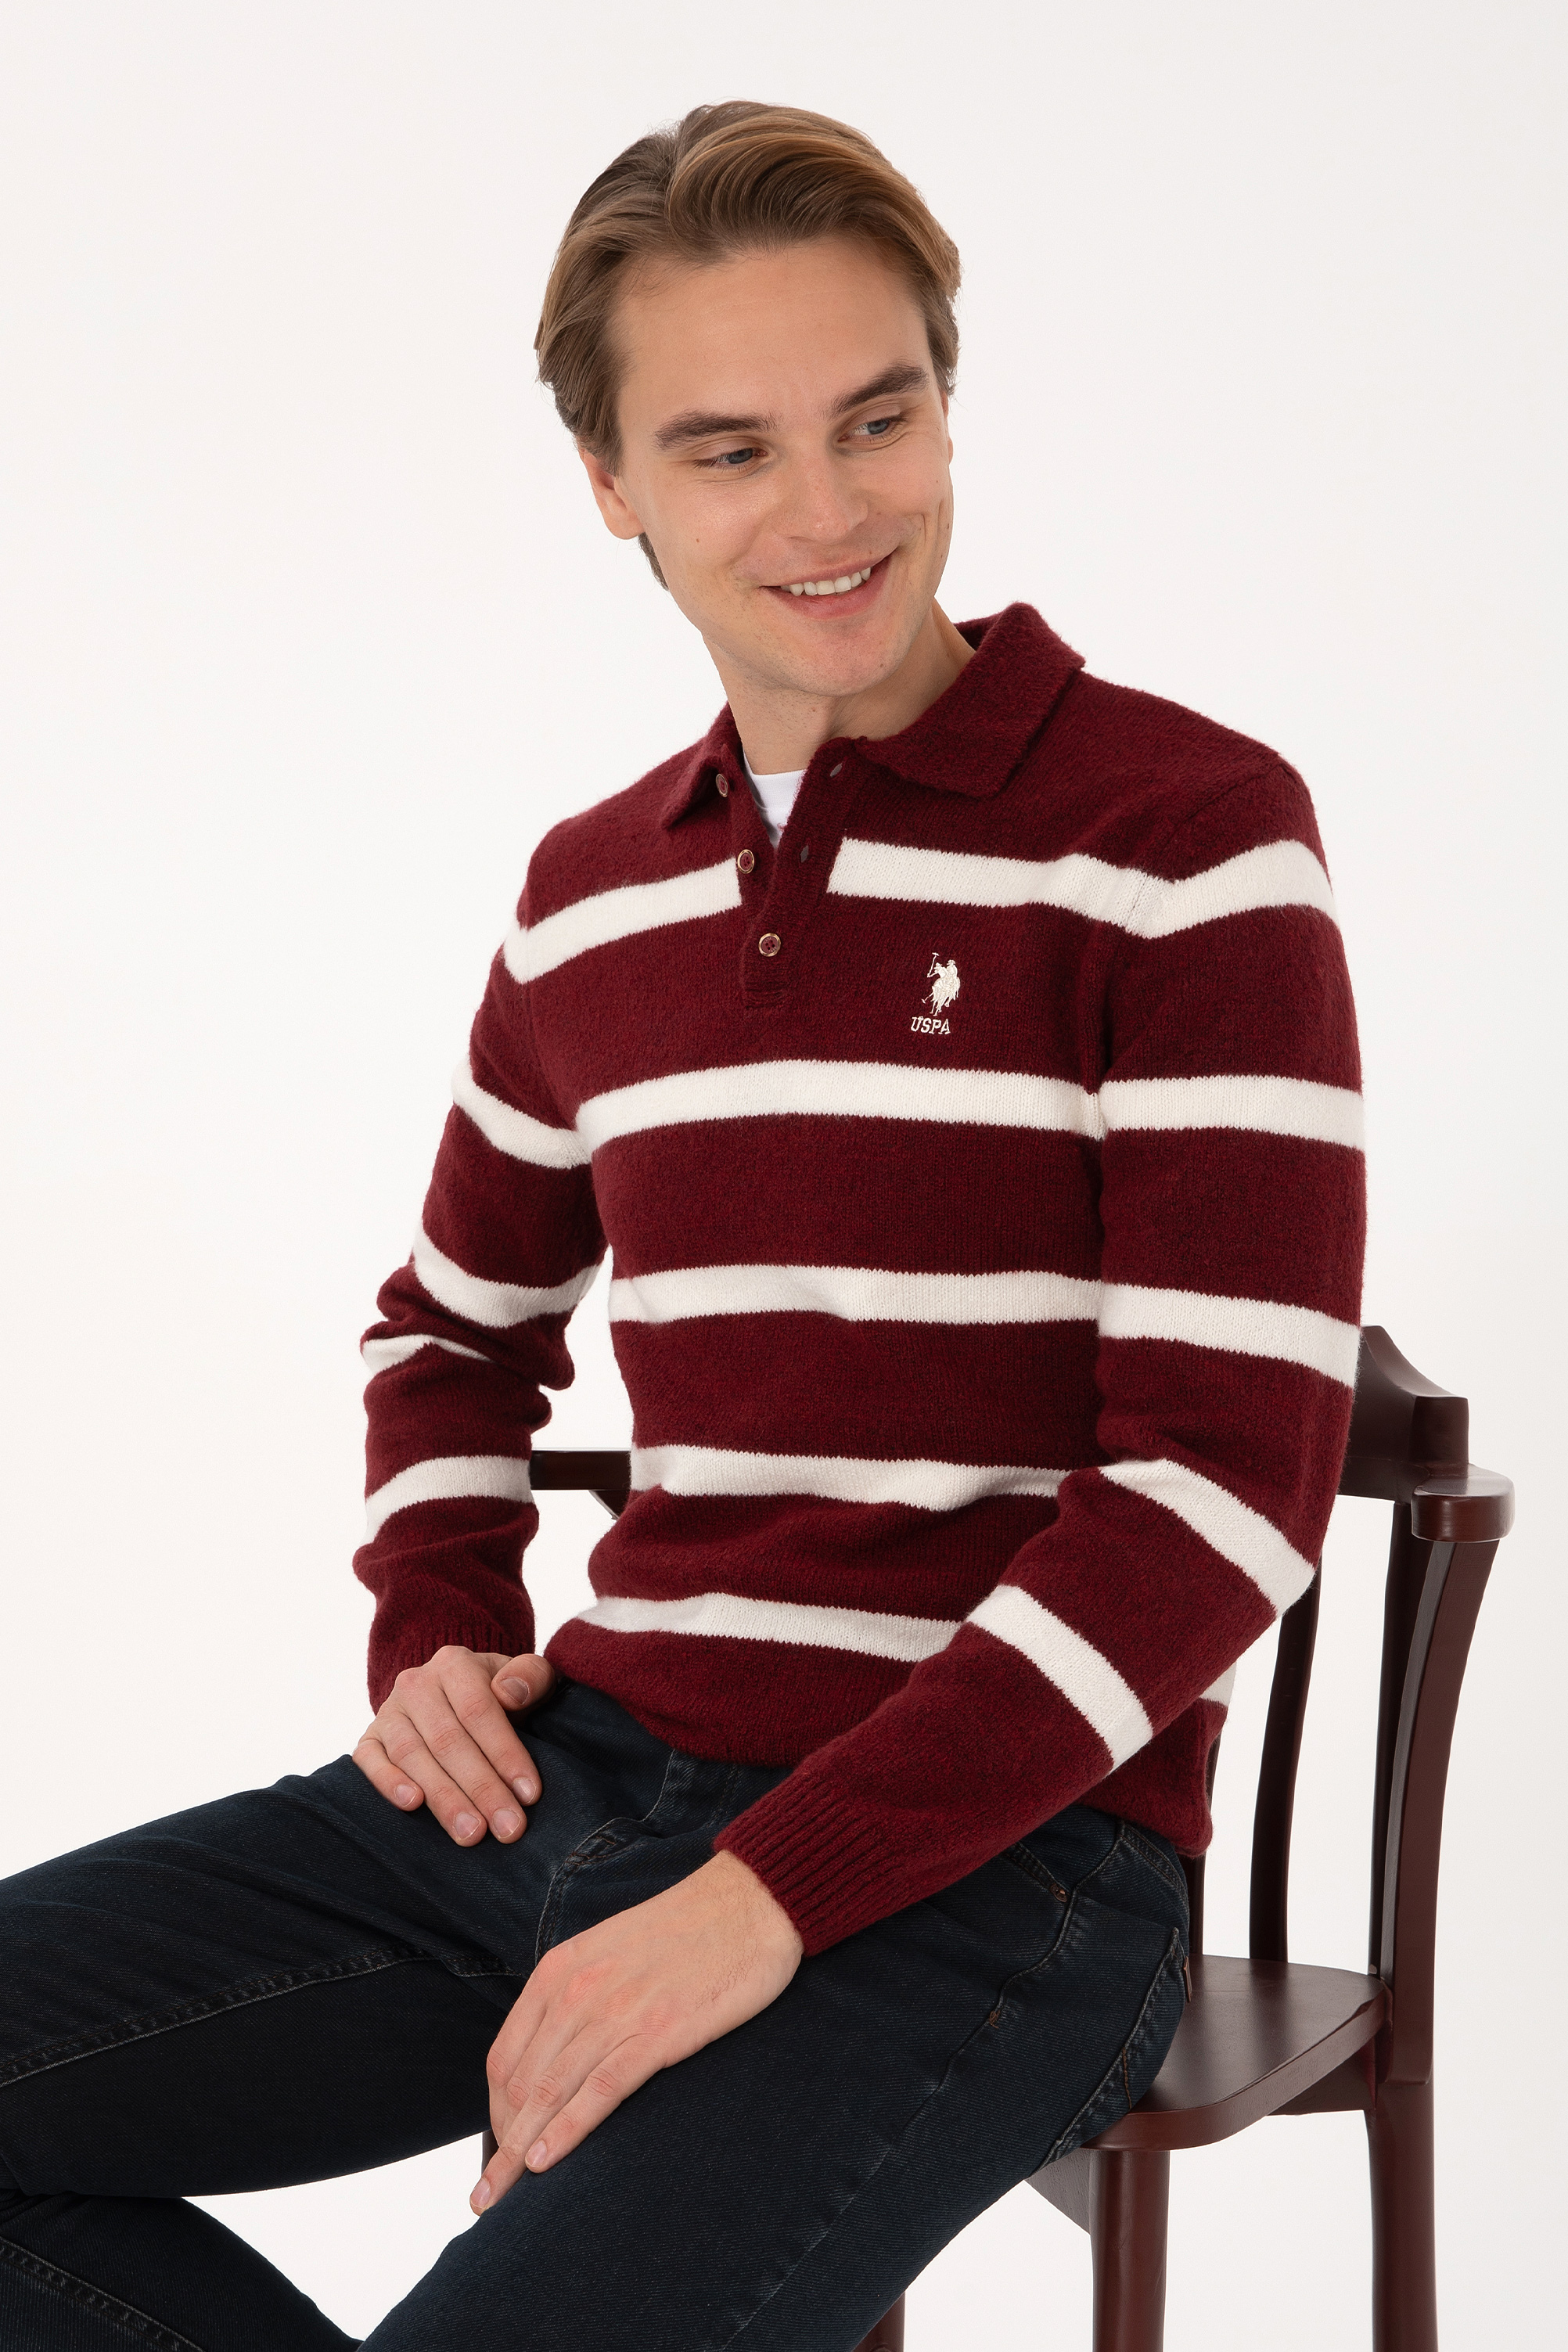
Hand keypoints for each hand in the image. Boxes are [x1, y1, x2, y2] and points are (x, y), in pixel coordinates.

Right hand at [353, 1646, 555, 1845]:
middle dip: (481, 1788)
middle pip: (447, 1740)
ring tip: (471, 1833)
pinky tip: (412, 1805)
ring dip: (443, 1798)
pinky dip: (388, 1783)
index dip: (505, 1753)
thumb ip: (531, 1677)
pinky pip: (369, 1761)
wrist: (460, 1697)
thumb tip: (510, 1693)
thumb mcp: (529, 1679)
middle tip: (507, 1829)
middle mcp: (416, 1684)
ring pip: (412, 1755)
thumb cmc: (505, 1696)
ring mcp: (389, 1711)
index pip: (478, 1710)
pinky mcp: (369, 1739)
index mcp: (455, 1664)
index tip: (529, 1794)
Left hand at [472, 1849, 803, 2209]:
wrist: (749, 1901)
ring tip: (499, 2199)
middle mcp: (577, 1990)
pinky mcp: (658, 2033)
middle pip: (520, 2085)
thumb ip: (577, 1997)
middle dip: (500, 2145)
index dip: (495, 2111)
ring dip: (518, 2152)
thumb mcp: (610, 1952)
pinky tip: (546, 2163)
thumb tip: (554, 2058)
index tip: (499, 2148)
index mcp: (560, 1970)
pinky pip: (600, 2091)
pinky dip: (568, 2131)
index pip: (505, 2057)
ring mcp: (616, 2012)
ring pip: (550, 2093)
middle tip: (488, 2195)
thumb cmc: (685, 1932)